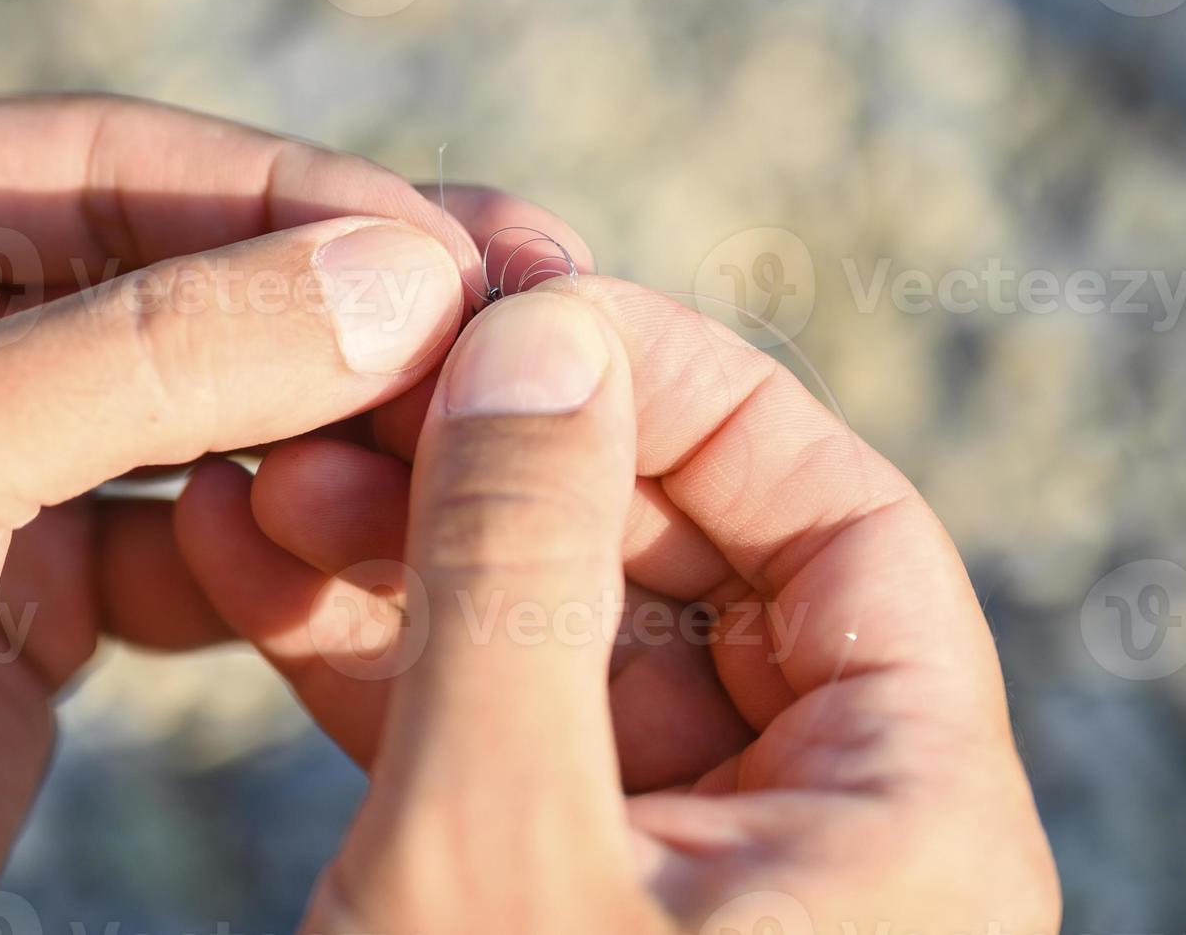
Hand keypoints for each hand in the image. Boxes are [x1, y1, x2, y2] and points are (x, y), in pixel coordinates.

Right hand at [176, 279, 1060, 931]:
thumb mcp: (500, 846)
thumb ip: (524, 577)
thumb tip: (550, 337)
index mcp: (913, 828)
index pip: (846, 524)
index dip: (690, 390)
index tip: (520, 311)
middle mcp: (842, 854)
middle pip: (709, 580)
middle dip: (525, 473)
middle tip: (358, 393)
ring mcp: (711, 902)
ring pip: (588, 663)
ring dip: (436, 564)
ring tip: (272, 481)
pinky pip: (522, 760)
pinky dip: (407, 675)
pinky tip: (274, 589)